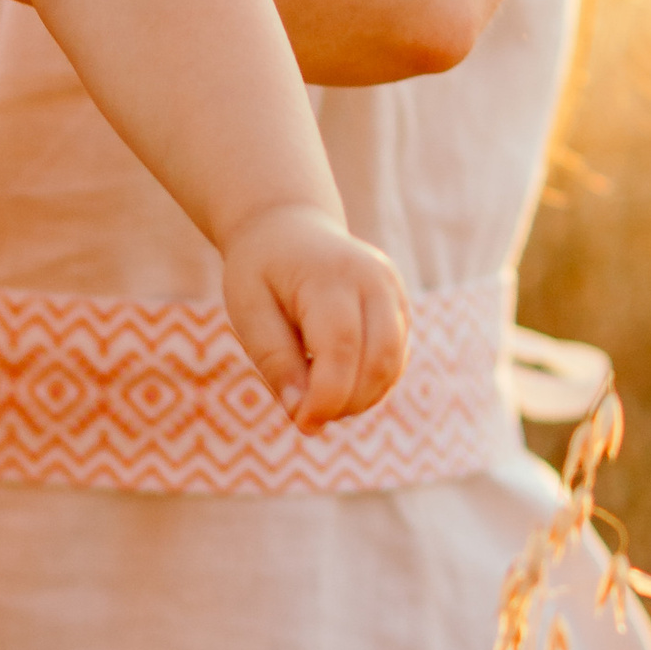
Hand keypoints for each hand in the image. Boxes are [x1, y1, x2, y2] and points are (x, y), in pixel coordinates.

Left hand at [221, 206, 409, 431]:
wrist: (286, 225)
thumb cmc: (260, 270)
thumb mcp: (249, 311)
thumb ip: (275, 361)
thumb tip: (303, 415)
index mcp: (330, 275)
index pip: (342, 347)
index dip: (328, 396)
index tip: (303, 424)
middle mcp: (374, 279)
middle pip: (380, 360)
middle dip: (347, 403)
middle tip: (306, 415)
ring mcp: (394, 291)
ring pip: (395, 365)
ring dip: (360, 398)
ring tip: (317, 396)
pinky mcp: (401, 306)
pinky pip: (397, 359)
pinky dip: (370, 384)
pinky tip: (336, 381)